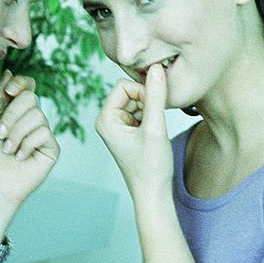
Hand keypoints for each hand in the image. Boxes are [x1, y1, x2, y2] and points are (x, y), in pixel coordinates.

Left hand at [0, 72, 58, 210]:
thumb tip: (10, 72)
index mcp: (15, 110)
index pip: (27, 86)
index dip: (21, 83)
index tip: (9, 92)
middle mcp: (31, 119)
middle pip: (31, 97)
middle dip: (11, 116)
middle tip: (0, 134)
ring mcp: (42, 132)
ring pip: (37, 116)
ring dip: (16, 134)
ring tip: (7, 150)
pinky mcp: (51, 147)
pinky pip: (44, 133)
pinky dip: (27, 145)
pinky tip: (20, 157)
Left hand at [95, 63, 172, 201]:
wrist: (154, 194)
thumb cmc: (151, 167)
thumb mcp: (155, 128)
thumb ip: (156, 96)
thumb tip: (157, 69)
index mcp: (105, 119)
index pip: (123, 85)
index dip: (143, 92)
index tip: (155, 109)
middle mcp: (107, 121)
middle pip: (130, 91)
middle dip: (148, 100)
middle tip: (158, 120)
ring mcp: (118, 126)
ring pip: (138, 101)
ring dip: (151, 109)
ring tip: (156, 130)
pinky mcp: (128, 131)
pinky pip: (141, 111)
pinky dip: (152, 116)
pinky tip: (156, 133)